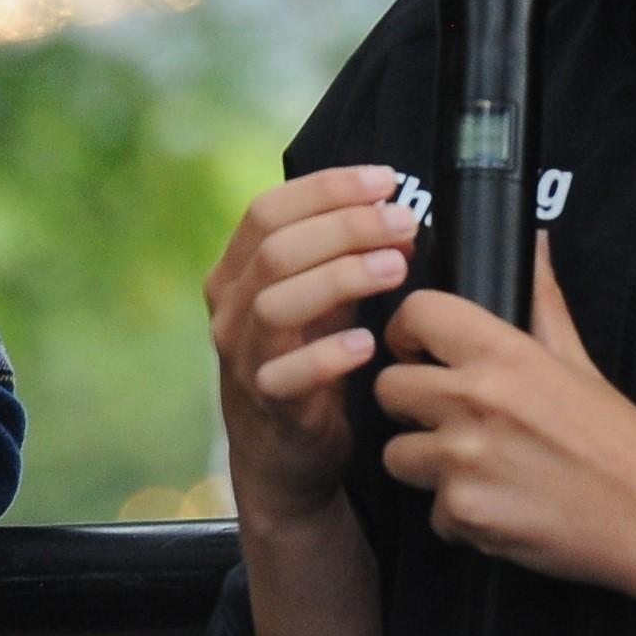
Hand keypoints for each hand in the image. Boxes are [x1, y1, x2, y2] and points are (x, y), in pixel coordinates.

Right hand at [207, 166, 418, 525]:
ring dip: (341, 278)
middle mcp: (230, 307)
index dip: (327, 188)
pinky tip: (367, 345)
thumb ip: (348, 259)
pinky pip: (286, 375)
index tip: (384, 181)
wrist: (283, 453)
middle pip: (277, 249)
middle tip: (405, 224)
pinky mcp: (265, 403)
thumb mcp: (321, 300)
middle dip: (346, 227)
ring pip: (276, 303)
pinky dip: (327, 356)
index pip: (269, 209)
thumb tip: (399, 217)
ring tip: (396, 270)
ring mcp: (243, 356)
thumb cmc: (306, 360)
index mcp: (238, 269)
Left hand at [377, 243, 635, 635]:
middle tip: (449, 417)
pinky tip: (501, 506)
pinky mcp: (463, 514)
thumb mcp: (578, 361)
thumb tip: (534, 244)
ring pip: (397, 454)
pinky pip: (432, 511)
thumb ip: (541, 303)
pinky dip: (459, 515)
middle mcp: (474, 400)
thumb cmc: (618, 440)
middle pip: (387, 387)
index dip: (409, 331)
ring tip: (478, 467)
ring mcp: (463, 460)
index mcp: (503, 352)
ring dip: (427, 463)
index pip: (416, 313)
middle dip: (411, 404)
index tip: (420, 350)